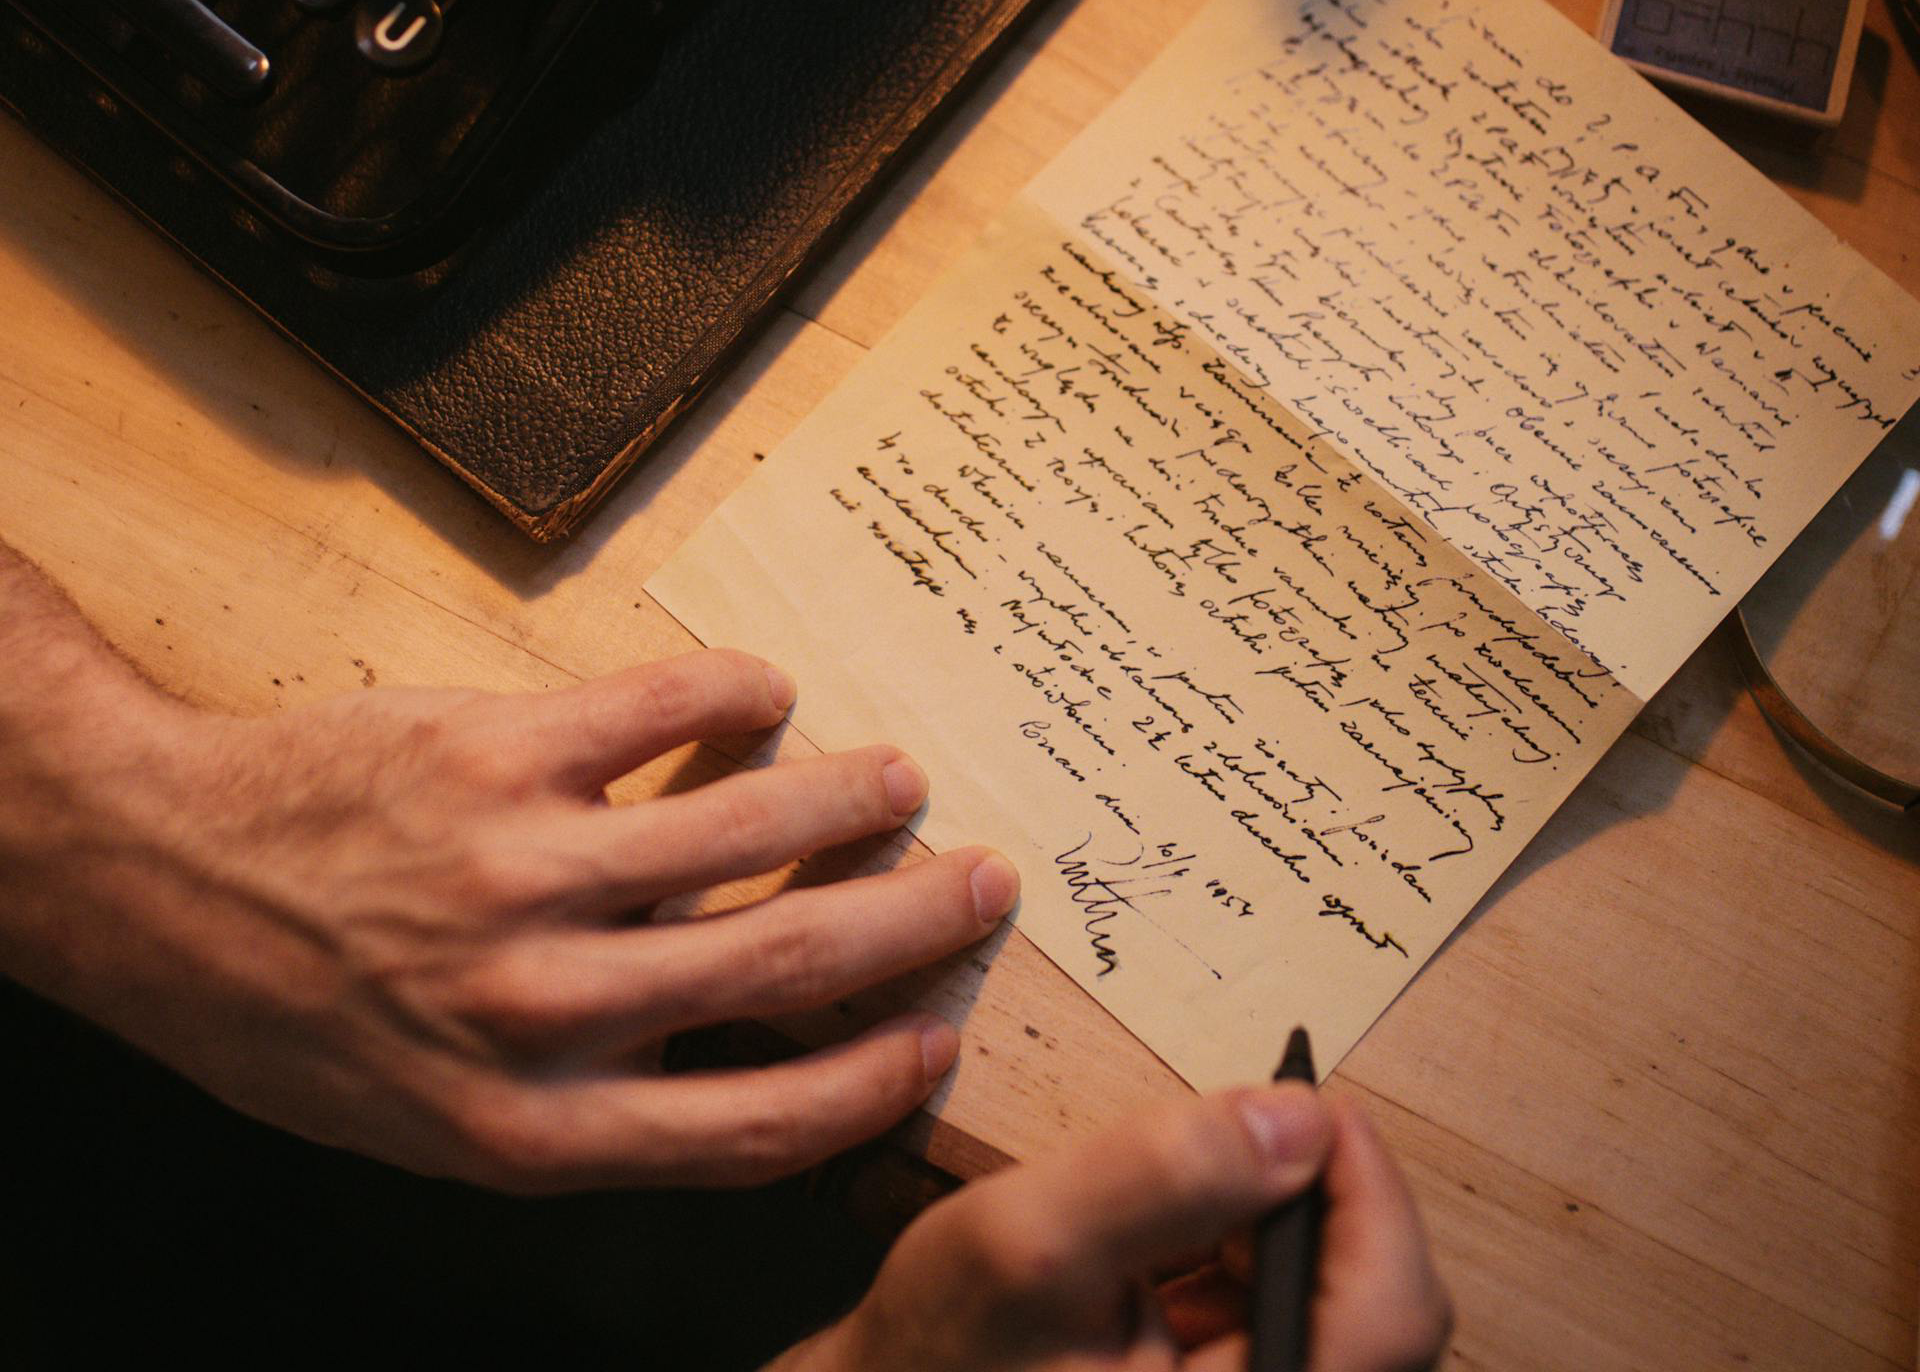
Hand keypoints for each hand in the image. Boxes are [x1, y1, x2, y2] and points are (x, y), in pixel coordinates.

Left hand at [0, 559, 1016, 1191]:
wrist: (156, 881)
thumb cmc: (300, 1018)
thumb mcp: (437, 1117)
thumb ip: (592, 1102)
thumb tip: (749, 1042)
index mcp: (533, 1126)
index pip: (758, 1124)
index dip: (871, 1083)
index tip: (936, 1039)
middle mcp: (543, 1008)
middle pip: (786, 962)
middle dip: (911, 920)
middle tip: (982, 881)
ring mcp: (526, 870)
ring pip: (748, 823)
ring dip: (849, 795)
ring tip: (898, 781)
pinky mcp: (497, 751)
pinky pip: (663, 710)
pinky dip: (740, 696)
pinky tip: (767, 696)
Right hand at [775, 1086, 1449, 1371]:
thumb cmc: (944, 1351)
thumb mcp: (1031, 1238)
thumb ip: (1163, 1175)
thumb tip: (1296, 1120)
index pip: (1394, 1314)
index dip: (1371, 1193)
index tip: (1312, 1105)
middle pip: (1381, 1311)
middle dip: (1317, 1202)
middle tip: (1248, 1131)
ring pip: (1335, 1306)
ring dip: (1278, 1227)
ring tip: (1185, 1196)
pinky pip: (1281, 1315)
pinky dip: (1245, 1256)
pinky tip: (1177, 1239)